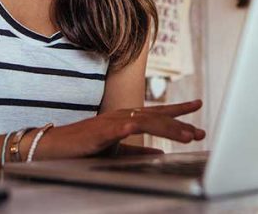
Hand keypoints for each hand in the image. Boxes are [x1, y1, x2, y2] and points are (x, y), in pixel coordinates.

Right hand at [38, 99, 205, 158]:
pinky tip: (140, 127)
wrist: (56, 147)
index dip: (179, 110)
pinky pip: (117, 129)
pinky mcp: (98, 132)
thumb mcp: (117, 149)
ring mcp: (111, 122)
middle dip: (181, 124)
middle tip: (200, 132)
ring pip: (145, 121)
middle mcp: (123, 115)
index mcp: (128, 118)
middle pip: (157, 117)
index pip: (159, 112)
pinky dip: (129, 127)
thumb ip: (138, 150)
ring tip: (186, 135)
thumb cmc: (86, 147)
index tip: (198, 105)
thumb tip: (160, 152)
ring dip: (167, 128)